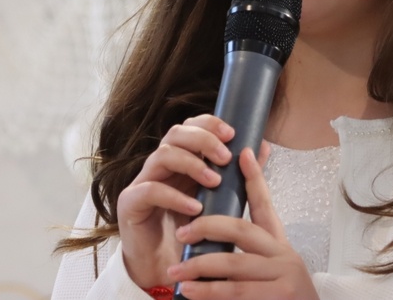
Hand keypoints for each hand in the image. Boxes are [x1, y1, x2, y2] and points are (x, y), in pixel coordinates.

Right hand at [116, 114, 234, 288]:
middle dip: (203, 140)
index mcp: (180, 158)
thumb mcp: (217, 200)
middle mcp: (160, 164)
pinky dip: (175, 196)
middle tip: (225, 157)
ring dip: (192, 164)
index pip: (190, 126)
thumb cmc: (189, 229)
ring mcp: (143, 180)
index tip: (232, 134)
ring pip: (163, 154)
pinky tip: (196, 207)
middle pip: (176, 133)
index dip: (209, 124)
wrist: (164, 268)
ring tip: (214, 181)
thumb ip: (237, 174)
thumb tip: (262, 146)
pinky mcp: (130, 202)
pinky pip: (150, 189)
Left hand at [167, 146, 318, 299]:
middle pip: (242, 230)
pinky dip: (209, 292)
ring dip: (199, 266)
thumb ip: (250, 246)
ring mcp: (284, 278)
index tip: (241, 153)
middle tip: (181, 232)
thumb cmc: (279, 296)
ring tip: (175, 271)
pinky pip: (236, 293)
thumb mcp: (270, 267)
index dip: (254, 178)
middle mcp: (284, 257)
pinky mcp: (278, 298)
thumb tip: (227, 218)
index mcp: (279, 245)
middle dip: (207, 228)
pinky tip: (189, 292)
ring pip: (233, 264)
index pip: (265, 205)